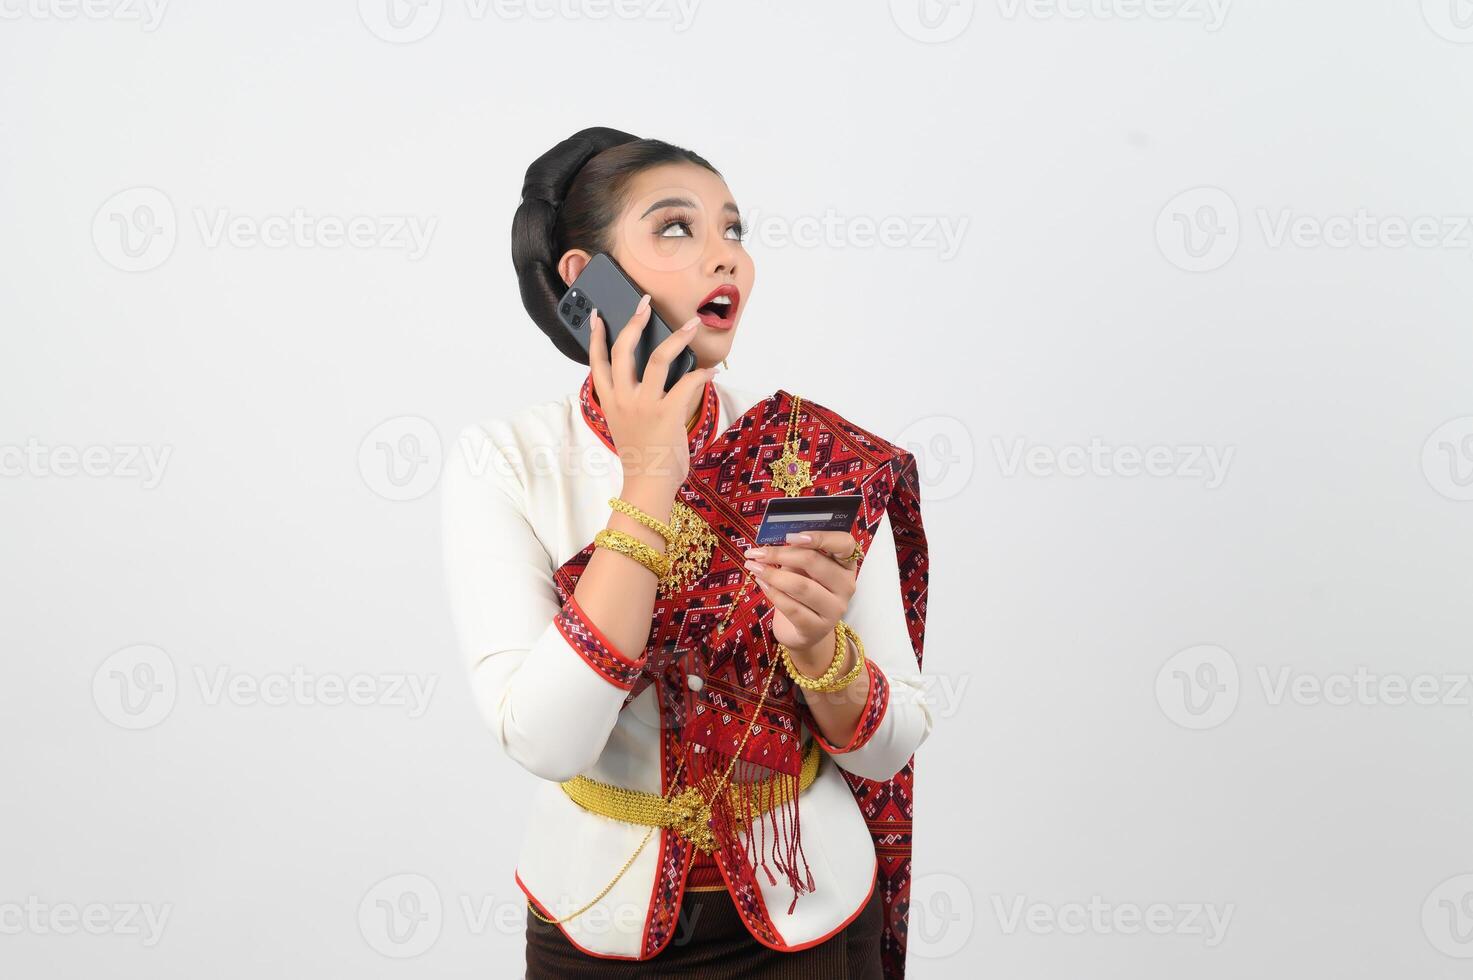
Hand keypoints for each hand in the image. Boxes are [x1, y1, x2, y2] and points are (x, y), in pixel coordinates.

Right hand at [587, 296, 714, 494]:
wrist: (648, 486)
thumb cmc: (642, 458)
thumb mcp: (626, 425)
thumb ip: (632, 401)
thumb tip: (651, 377)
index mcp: (610, 402)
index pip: (597, 362)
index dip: (595, 337)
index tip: (597, 316)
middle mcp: (624, 399)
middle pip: (623, 350)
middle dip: (634, 322)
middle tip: (645, 304)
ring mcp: (645, 405)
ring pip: (659, 358)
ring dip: (678, 337)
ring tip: (692, 325)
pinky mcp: (668, 413)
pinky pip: (688, 382)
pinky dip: (703, 373)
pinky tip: (711, 369)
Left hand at [742, 531, 860, 662]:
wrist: (805, 628)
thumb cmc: (804, 589)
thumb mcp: (804, 568)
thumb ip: (797, 552)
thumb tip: (773, 538)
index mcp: (846, 564)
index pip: (845, 544)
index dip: (820, 536)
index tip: (790, 536)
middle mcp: (846, 586)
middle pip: (815, 562)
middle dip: (781, 554)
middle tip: (757, 552)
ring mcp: (835, 609)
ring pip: (801, 586)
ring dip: (772, 574)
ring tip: (754, 567)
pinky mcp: (818, 628)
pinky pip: (792, 608)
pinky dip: (773, 593)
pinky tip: (762, 584)